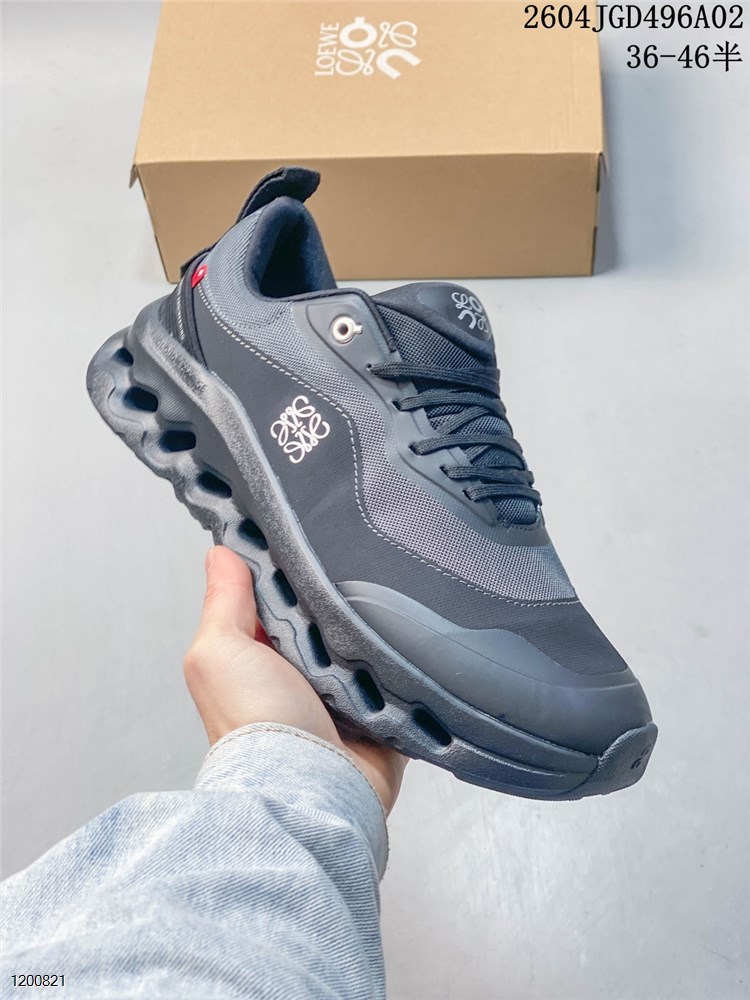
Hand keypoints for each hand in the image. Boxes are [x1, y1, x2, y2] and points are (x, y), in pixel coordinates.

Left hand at [184, 546, 405, 814]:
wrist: (311, 788)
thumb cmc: (255, 725)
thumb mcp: (219, 651)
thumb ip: (223, 602)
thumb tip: (220, 553)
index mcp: (258, 656)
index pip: (278, 597)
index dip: (290, 570)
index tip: (310, 535)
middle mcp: (299, 674)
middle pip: (326, 615)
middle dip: (340, 595)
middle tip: (357, 564)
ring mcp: (343, 695)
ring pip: (366, 641)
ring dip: (374, 627)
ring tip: (390, 596)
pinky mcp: (382, 713)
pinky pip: (401, 673)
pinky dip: (405, 660)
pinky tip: (411, 636)